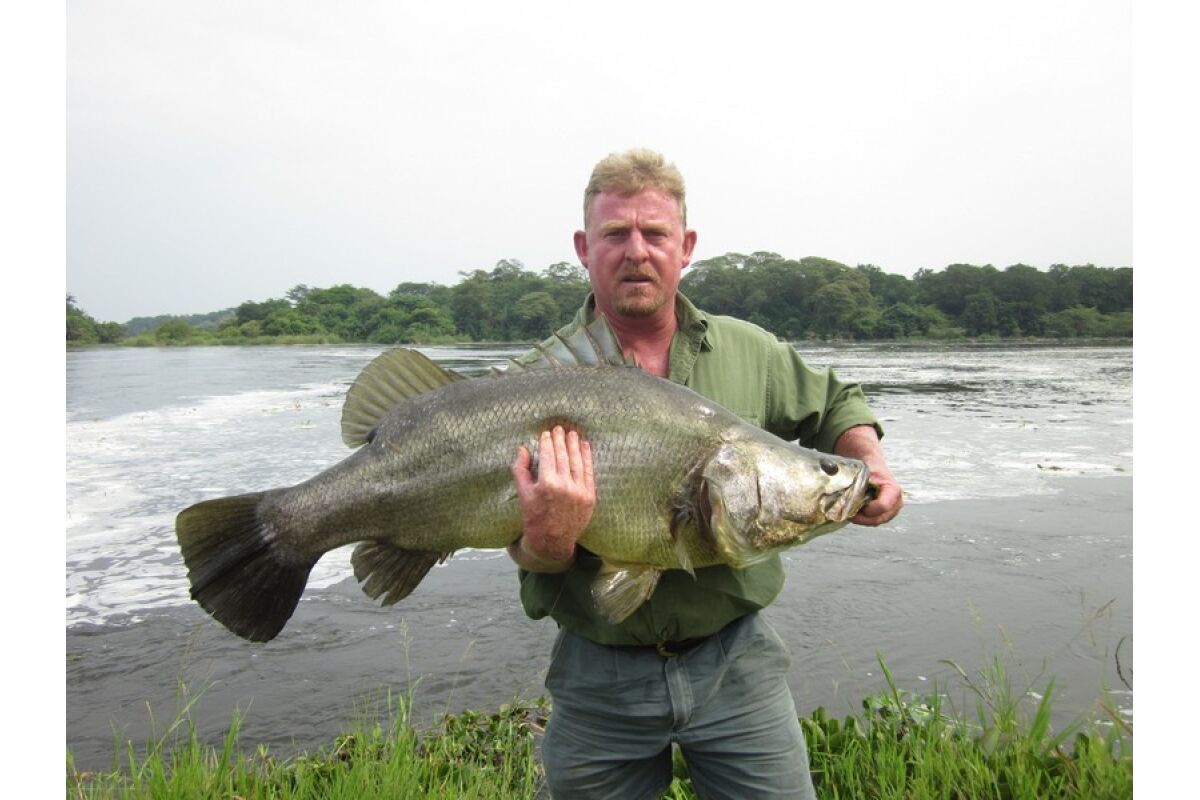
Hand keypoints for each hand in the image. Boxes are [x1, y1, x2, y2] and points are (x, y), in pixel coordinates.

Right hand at [508, 426, 594, 570]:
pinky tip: (585, 446)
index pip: (548, 456)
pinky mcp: (589, 497)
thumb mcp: (523, 494)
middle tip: (560, 428)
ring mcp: (579, 492)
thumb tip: (522, 448)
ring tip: (572, 434)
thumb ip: (521, 470)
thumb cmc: (534, 518)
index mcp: (546, 485)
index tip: (546, 433)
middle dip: (561, 440)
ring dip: (575, 445)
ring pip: (577, 462)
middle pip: (563, 456)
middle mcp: (565, 486)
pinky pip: (589, 472)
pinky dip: (587, 458)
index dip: (548, 442)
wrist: (552, 542)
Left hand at [834, 425, 903, 526]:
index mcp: (893, 490)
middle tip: (847, 512)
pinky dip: (863, 518)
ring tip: (850, 510)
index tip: (855, 504)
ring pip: (875, 521)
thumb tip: (845, 493)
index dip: (868, 509)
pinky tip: (855, 511)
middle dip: (861, 517)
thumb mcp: (864, 472)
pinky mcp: (886, 514)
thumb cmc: (868, 468)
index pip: (882, 506)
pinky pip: (873, 521)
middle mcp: (896, 502)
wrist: (873, 466)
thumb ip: (858, 483)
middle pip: (878, 518)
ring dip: (861, 519)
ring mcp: (892, 510)